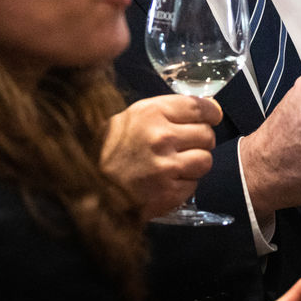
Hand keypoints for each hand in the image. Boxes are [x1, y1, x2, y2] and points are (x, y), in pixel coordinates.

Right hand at [100, 95, 219, 219]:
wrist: (88, 186)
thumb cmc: (109, 147)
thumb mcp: (133, 117)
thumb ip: (168, 112)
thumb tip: (209, 109)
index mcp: (152, 113)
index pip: (199, 107)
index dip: (210, 112)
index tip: (212, 117)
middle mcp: (162, 137)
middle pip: (207, 135)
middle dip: (201, 140)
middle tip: (187, 145)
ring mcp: (167, 167)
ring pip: (205, 160)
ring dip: (196, 163)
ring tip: (178, 165)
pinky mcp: (169, 193)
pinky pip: (194, 185)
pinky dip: (185, 184)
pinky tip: (167, 182)